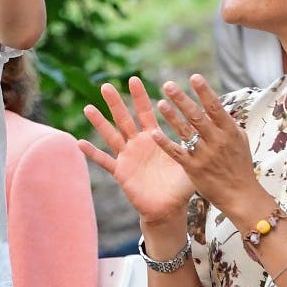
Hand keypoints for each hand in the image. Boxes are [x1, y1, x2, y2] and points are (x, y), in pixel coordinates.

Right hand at [77, 77, 195, 225]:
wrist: (169, 208)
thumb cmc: (180, 185)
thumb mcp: (189, 161)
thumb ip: (193, 146)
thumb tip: (207, 129)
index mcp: (154, 138)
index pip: (146, 112)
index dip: (140, 97)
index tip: (133, 79)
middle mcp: (138, 144)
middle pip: (124, 118)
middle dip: (115, 102)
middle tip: (106, 85)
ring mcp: (127, 157)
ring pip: (111, 136)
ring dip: (99, 123)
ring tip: (88, 108)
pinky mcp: (121, 173)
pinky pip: (105, 161)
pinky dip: (92, 153)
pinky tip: (79, 143)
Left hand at [153, 75, 262, 217]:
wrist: (240, 195)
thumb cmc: (240, 165)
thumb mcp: (240, 140)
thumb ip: (227, 123)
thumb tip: (216, 105)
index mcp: (229, 131)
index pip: (215, 107)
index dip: (204, 92)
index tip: (194, 77)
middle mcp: (217, 141)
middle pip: (197, 116)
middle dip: (182, 99)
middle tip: (168, 85)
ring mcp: (205, 155)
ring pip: (186, 132)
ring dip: (172, 117)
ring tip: (160, 103)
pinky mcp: (194, 168)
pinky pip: (177, 153)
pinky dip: (166, 143)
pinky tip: (155, 134)